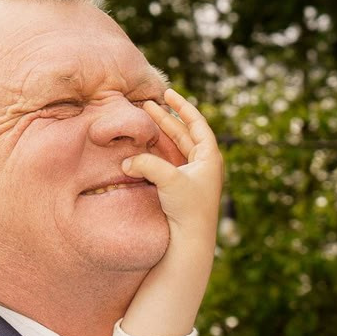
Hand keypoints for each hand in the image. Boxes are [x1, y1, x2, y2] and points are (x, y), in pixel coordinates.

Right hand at [123, 88, 223, 252]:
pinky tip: (142, 145)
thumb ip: (146, 164)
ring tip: (143, 119)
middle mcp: (203, 165)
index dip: (183, 106)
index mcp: (210, 158)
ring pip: (174, 147)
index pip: (197, 124)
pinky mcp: (180, 188)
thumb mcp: (168, 180)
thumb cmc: (187, 210)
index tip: (168, 93)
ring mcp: (192, 176)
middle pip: (184, 133)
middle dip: (165, 118)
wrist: (189, 242)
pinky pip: (167, 162)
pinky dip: (155, 151)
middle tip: (147, 103)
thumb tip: (127, 161)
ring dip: (159, 133)